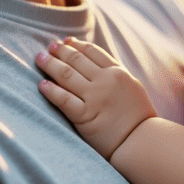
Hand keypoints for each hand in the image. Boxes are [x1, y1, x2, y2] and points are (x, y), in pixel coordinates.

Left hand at [36, 39, 156, 160]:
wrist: (143, 141)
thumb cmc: (139, 117)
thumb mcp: (133, 87)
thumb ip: (116, 74)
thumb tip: (98, 64)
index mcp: (118, 73)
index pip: (93, 52)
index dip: (77, 45)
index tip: (66, 42)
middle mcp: (105, 81)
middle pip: (77, 60)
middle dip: (61, 51)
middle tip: (49, 47)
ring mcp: (95, 98)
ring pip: (67, 75)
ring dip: (51, 65)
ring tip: (40, 59)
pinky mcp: (85, 116)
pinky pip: (64, 100)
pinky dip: (51, 91)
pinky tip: (42, 85)